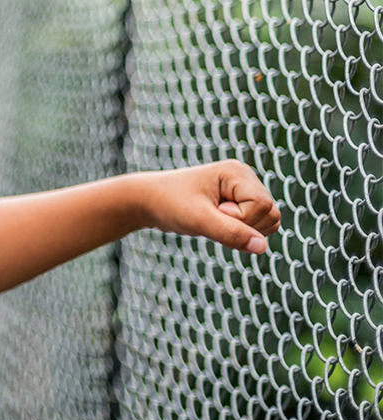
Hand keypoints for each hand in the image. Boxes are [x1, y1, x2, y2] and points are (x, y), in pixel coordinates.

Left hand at [141, 160, 280, 254]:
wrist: (148, 200)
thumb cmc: (169, 204)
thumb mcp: (198, 220)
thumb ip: (231, 233)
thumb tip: (262, 247)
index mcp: (237, 172)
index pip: (263, 206)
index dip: (240, 219)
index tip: (211, 211)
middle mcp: (244, 177)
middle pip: (271, 215)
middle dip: (244, 226)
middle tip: (211, 216)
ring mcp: (243, 190)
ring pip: (269, 222)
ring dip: (242, 230)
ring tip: (212, 218)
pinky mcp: (239, 202)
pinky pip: (257, 226)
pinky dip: (239, 232)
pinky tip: (216, 222)